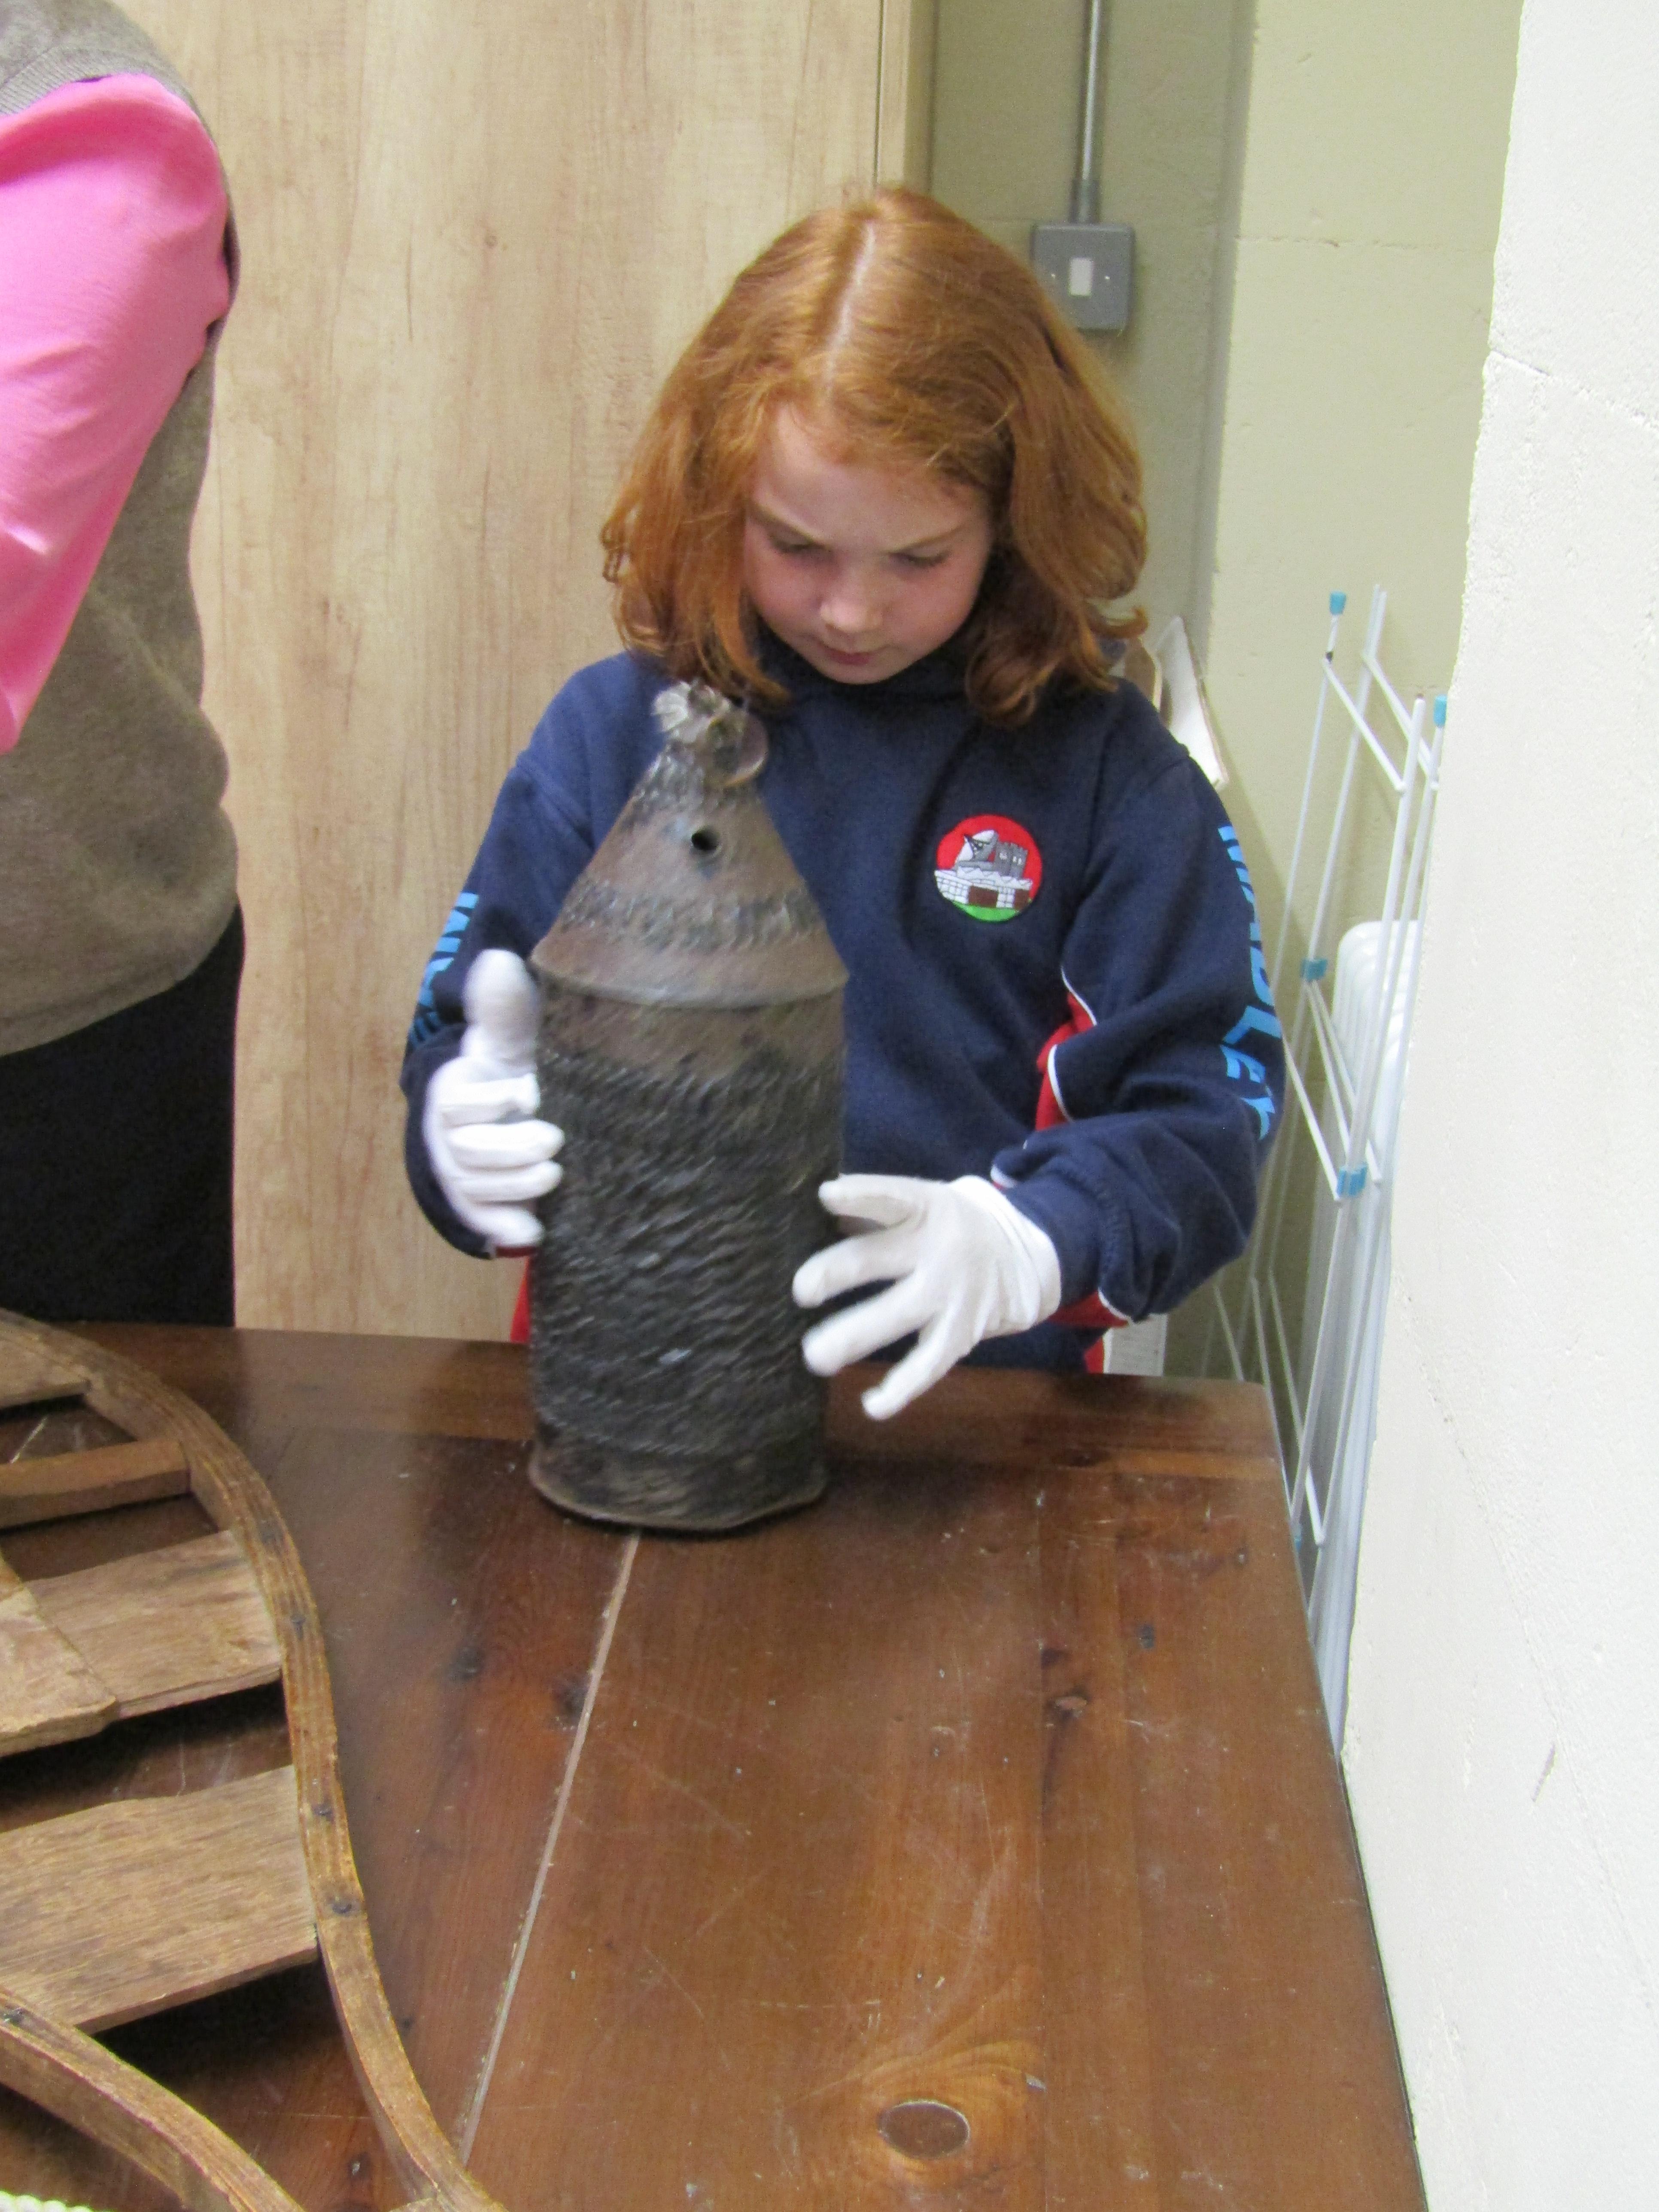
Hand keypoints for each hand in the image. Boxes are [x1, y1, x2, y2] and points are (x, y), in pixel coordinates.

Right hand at [423, 949, 562, 1251]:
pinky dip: (504, 1229)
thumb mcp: (510, 1037)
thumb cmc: (511, 1069)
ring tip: (554, 1174)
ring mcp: (463, 1174)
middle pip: (467, 1153)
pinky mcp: (483, 1203)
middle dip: (510, 1149)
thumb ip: (503, 1007)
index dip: (491, 1102)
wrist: (516, 1108)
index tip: (525, 1091)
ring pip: (477, 1189)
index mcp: (452, 1093)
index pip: (457, 1104)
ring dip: (516, 1186)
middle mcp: (449, 1138)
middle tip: (554, 1139)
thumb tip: (498, 962)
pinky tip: (533, 1232)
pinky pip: (482, 1221)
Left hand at [792, 1174, 1060, 1420]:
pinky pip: (928, 1364)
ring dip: (855, 1336)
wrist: (1025, 1259)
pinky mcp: (960, 1333)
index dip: (860, 1196)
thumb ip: (875, 1210)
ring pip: (897, 1316)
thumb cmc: (951, 1227)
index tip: (827, 1195)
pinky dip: (902, 1388)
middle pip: (878, 1259)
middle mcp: (937, 1249)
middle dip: (837, 1274)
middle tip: (801, 1291)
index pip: (891, 1197)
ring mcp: (950, 1294)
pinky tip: (871, 1406)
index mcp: (925, 1208)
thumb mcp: (923, 1204)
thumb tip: (818, 1210)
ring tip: (815, 1355)